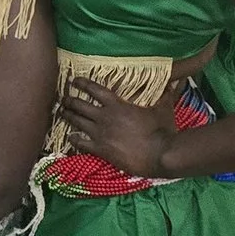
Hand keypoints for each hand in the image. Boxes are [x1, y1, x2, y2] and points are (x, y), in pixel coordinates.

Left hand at [61, 75, 180, 176]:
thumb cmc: (163, 130)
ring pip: (76, 122)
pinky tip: (69, 137)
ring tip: (61, 113)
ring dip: (67, 116)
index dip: (81, 83)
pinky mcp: (101, 150)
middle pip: (80, 105)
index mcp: (117, 104)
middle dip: (69, 101)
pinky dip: (74, 139)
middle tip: (62, 99)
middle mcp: (105, 117)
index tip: (73, 81)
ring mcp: (101, 134)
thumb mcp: (163, 109)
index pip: (94, 89)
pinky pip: (81, 143)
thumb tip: (174, 82)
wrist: (161, 154)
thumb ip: (164, 95)